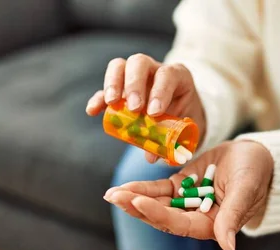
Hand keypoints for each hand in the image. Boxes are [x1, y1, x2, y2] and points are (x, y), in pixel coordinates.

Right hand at [85, 54, 205, 163]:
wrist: (183, 113)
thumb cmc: (186, 117)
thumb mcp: (186, 127)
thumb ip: (172, 141)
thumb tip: (152, 156)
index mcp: (177, 76)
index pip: (167, 74)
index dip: (160, 91)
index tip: (154, 113)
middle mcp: (154, 70)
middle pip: (140, 63)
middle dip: (134, 84)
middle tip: (134, 108)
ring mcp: (135, 76)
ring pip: (119, 66)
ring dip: (113, 84)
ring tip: (111, 103)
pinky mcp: (120, 88)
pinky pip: (106, 88)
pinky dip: (98, 98)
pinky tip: (93, 110)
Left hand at [104, 140, 273, 249]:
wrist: (258, 156)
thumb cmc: (257, 173)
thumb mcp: (246, 190)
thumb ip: (234, 216)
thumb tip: (229, 246)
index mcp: (212, 225)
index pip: (180, 223)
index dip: (158, 214)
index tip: (138, 202)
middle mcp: (196, 217)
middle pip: (162, 216)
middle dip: (137, 207)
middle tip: (114, 197)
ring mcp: (187, 202)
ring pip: (157, 203)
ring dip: (135, 198)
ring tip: (112, 193)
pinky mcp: (183, 186)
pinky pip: (159, 189)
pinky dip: (143, 187)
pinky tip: (124, 187)